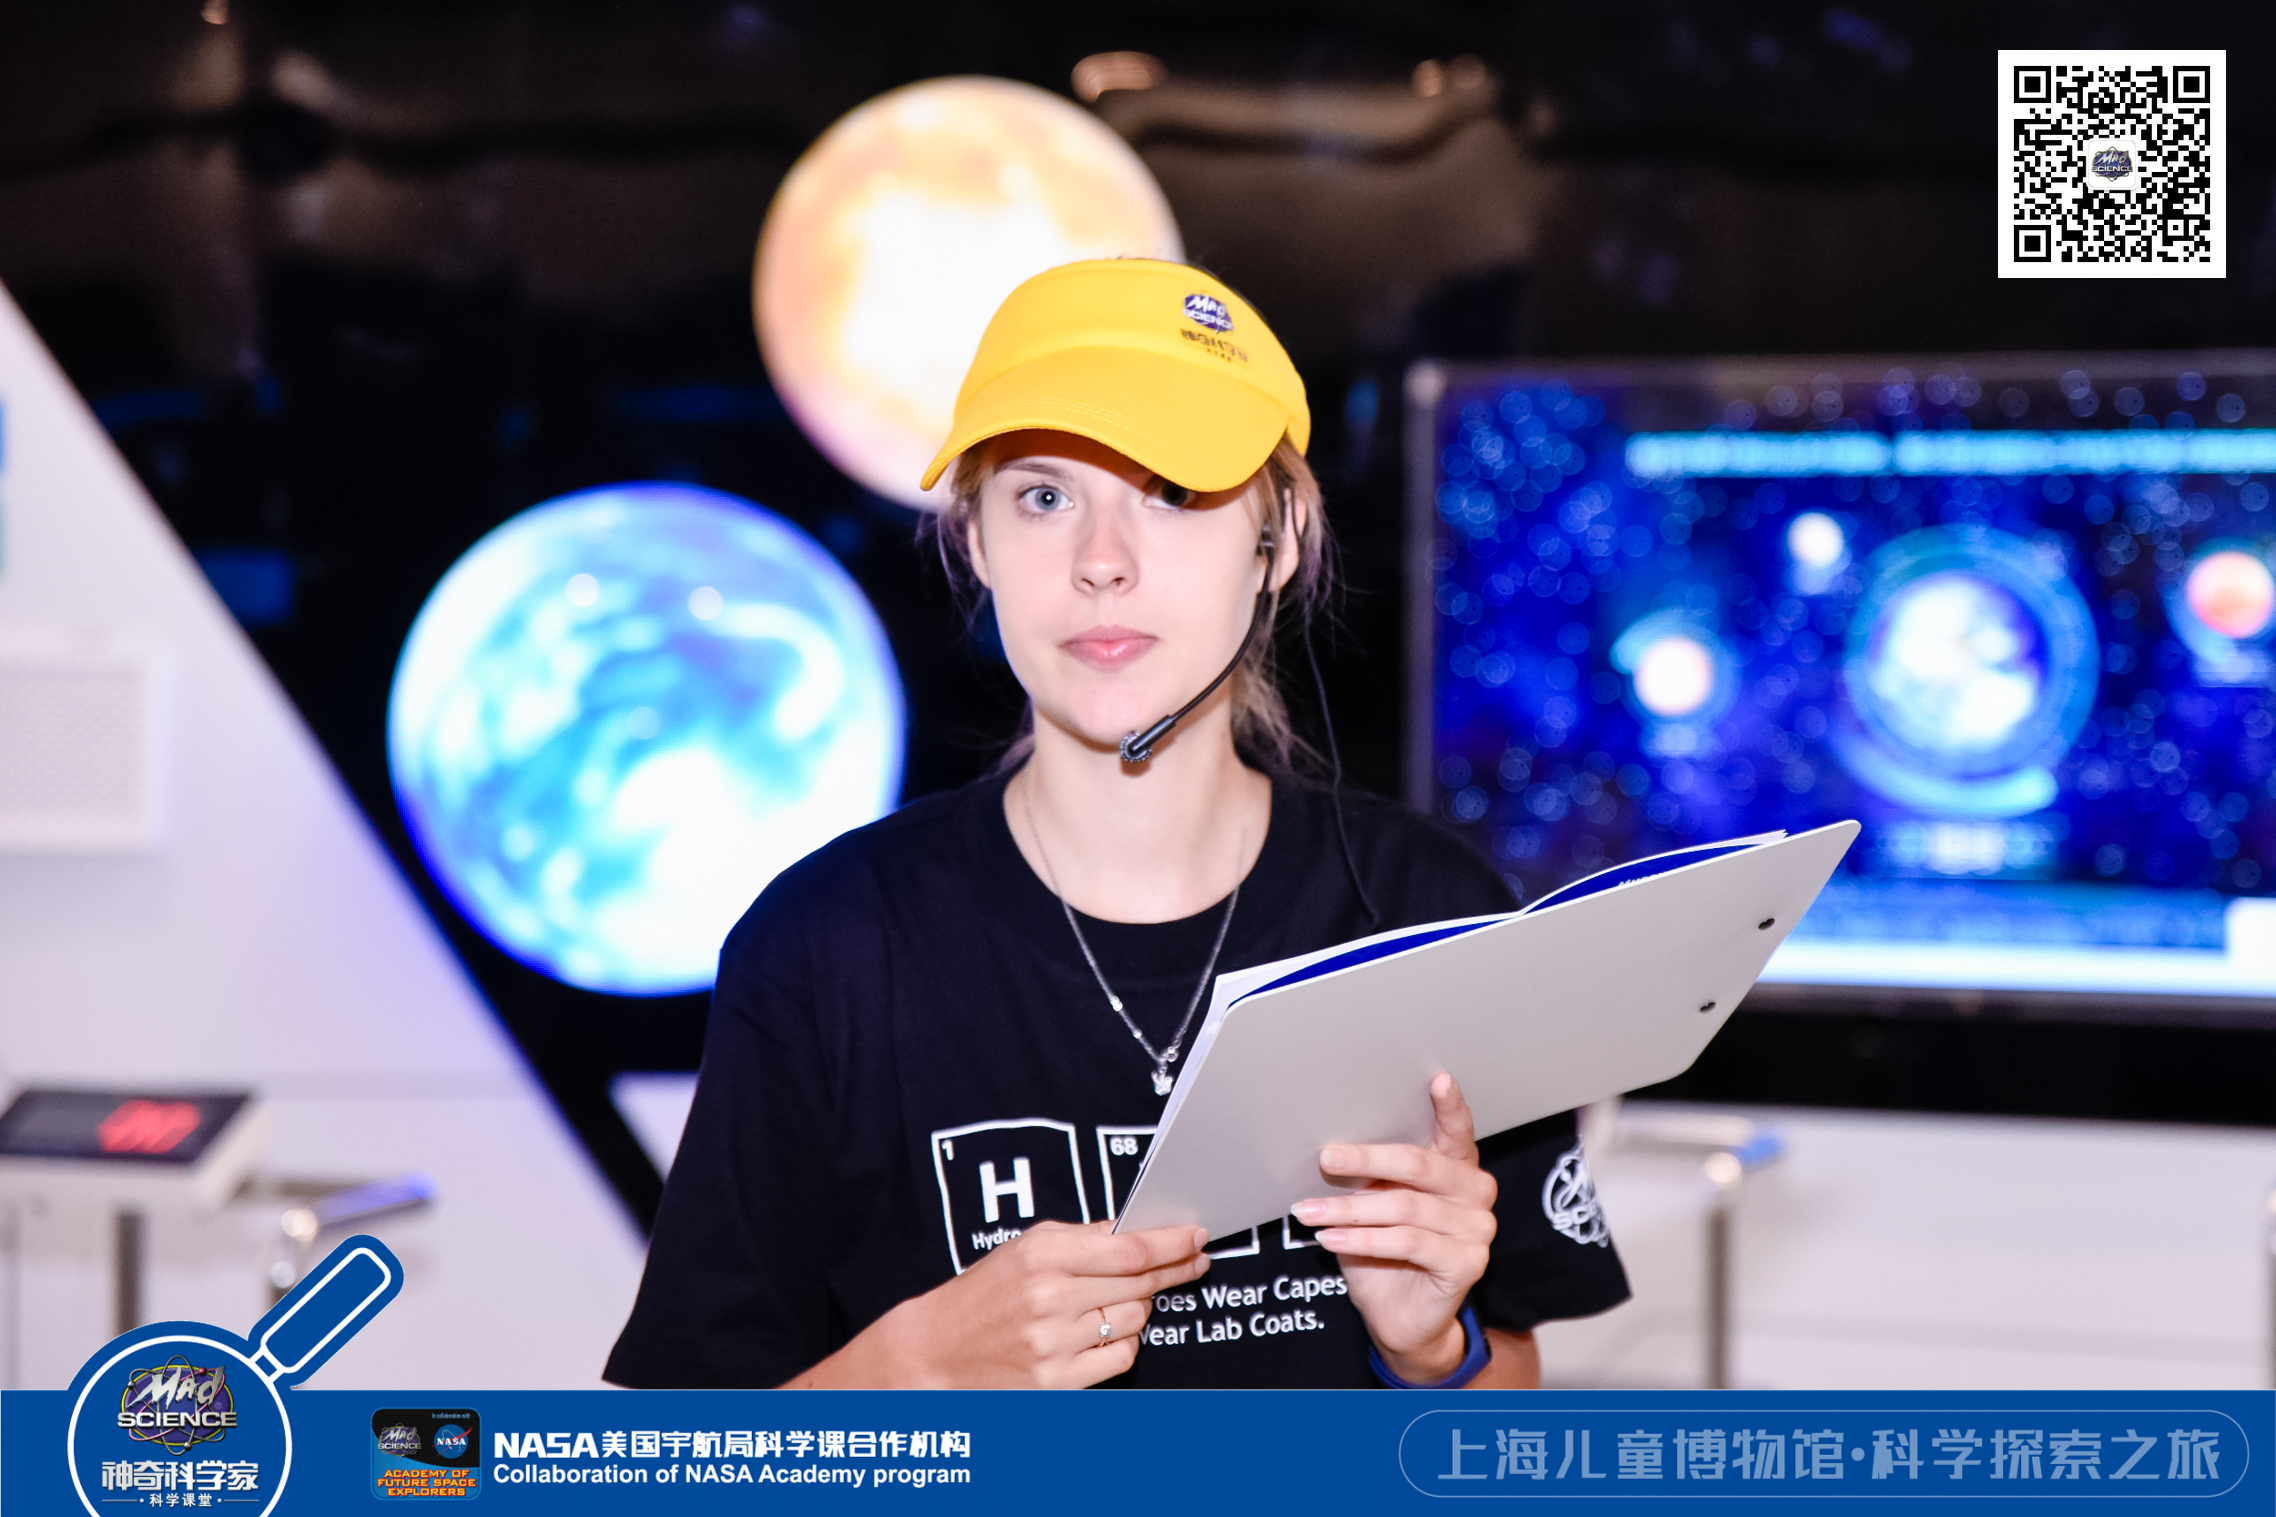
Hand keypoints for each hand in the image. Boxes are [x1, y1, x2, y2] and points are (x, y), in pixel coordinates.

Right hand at [788, 1220, 1209, 1387]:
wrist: (935, 1351)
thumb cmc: (983, 1294)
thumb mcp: (1025, 1247)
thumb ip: (1081, 1237)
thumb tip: (1133, 1231)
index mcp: (1043, 1256)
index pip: (1129, 1249)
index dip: (1172, 1243)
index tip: (1197, 1237)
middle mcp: (1051, 1299)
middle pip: (1141, 1284)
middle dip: (1171, 1271)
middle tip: (1188, 1262)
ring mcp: (1055, 1344)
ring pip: (1135, 1320)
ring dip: (1142, 1307)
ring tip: (1123, 1299)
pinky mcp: (1058, 1381)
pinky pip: (1120, 1357)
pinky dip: (1123, 1342)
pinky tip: (1104, 1331)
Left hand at [1293, 1071, 1496, 1382]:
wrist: (1401, 1318)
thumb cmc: (1385, 1254)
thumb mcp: (1372, 1205)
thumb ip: (1368, 1177)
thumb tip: (1329, 1148)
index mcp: (1457, 1168)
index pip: (1457, 1131)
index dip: (1450, 1105)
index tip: (1438, 1080)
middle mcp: (1475, 1193)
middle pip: (1419, 1165)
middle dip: (1366, 1160)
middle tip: (1326, 1158)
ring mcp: (1477, 1229)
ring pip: (1404, 1207)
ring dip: (1349, 1209)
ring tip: (1310, 1211)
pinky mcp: (1467, 1263)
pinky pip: (1406, 1242)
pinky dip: (1362, 1239)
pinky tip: (1332, 1238)